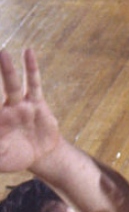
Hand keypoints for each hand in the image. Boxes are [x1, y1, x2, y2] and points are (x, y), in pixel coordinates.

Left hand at [0, 49, 61, 174]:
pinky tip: (28, 52)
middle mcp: (3, 110)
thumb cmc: (13, 157)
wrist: (40, 155)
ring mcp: (19, 105)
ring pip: (11, 85)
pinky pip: (34, 84)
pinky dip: (31, 68)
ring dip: (6, 70)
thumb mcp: (0, 159)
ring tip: (2, 53)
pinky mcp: (36, 103)